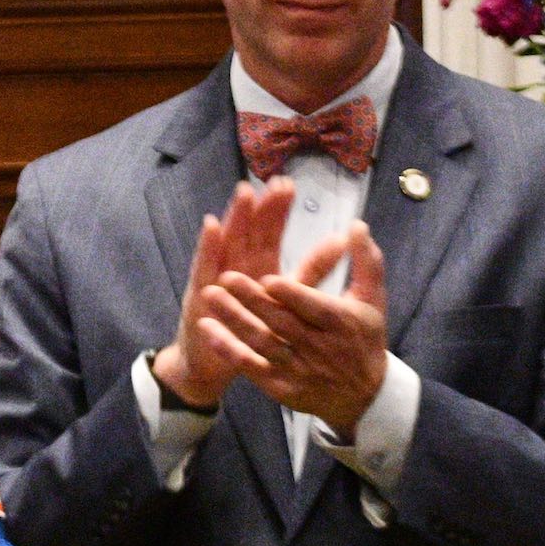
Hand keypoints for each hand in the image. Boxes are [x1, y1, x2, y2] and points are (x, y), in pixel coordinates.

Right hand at [152, 180, 292, 409]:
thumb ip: (312, 270)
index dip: (277, 210)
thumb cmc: (252, 329)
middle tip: (273, 182)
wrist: (216, 363)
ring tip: (245, 193)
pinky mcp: (201, 291)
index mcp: (259, 265)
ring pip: (228, 241)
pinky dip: (208, 245)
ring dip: (235, 217)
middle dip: (260, 206)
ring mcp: (216, 275)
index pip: (269, 231)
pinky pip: (204, 265)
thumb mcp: (288, 298)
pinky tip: (212, 225)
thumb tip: (343, 243)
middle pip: (249, 230)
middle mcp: (237, 265)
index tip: (289, 185)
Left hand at [208, 222, 390, 428]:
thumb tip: (356, 225)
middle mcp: (320, 349)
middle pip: (282, 324)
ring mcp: (299, 370)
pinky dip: (229, 350)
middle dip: (254, 301)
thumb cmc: (364, 338)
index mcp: (343, 324)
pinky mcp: (282, 387)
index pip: (316, 309)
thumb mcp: (373, 300)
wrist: (364, 396)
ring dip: (235, 321)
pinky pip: (251, 367)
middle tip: (226, 277)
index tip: (268, 279)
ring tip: (210, 296)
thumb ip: (365, 261)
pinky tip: (208, 330)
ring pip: (263, 344)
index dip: (293, 295)